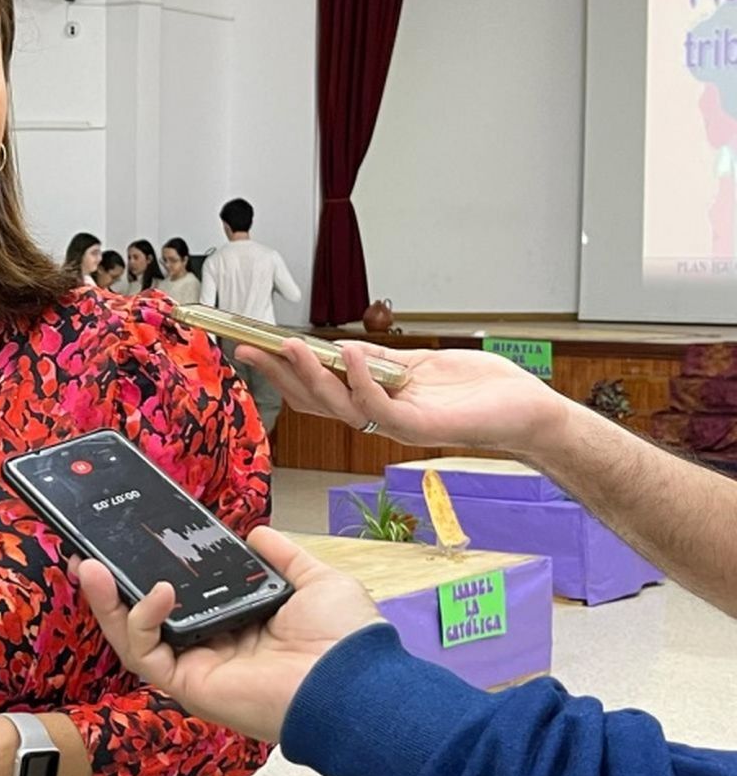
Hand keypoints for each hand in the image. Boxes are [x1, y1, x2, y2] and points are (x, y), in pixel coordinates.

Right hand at [77, 528, 383, 742]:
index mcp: (240, 624)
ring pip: (134, 635)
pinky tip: (154, 591)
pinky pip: (146, 653)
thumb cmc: (345, 642)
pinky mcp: (188, 685)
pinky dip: (138, 620)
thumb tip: (258, 535)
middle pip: (147, 617)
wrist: (352, 682)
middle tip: (89, 555)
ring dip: (106, 601)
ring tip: (89, 565)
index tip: (134, 543)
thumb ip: (284, 557)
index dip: (154, 572)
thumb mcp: (315, 581)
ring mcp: (197, 667)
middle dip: (113, 588)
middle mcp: (213, 647)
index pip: (183, 599)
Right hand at [235, 338, 570, 455]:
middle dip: (279, 375)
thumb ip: (382, 361)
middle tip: (250, 349)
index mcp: (374, 401)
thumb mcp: (419, 365)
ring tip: (291, 346)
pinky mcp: (418, 428)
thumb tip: (342, 348)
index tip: (252, 346)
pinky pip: (378, 408)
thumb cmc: (480, 390)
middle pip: (314, 401)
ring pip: (338, 406)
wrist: (525, 409)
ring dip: (311, 375)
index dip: (281, 371)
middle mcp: (378, 418)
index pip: (316, 390)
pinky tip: (349, 355)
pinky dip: (361, 379)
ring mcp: (395, 426)